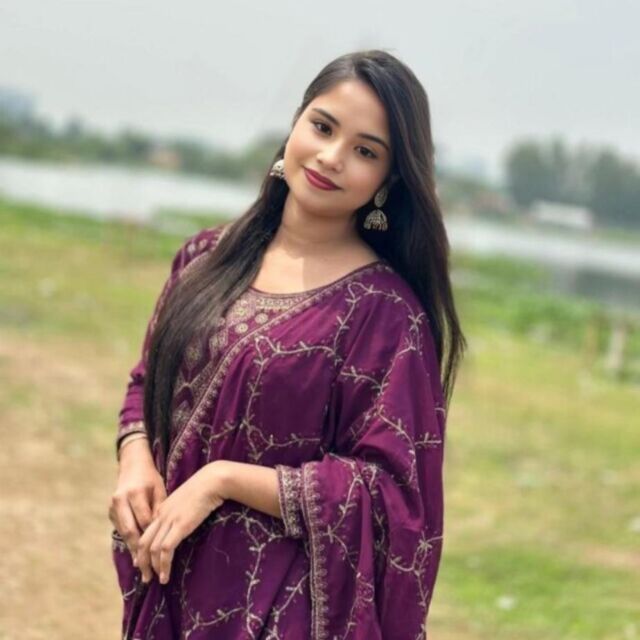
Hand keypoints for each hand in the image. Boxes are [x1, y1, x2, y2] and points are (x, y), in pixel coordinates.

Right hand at [108, 437, 165, 560]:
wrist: (132, 465)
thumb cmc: (150, 478)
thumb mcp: (159, 489)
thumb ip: (160, 509)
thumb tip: (163, 532)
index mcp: (134, 493)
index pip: (144, 521)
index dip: (152, 538)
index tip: (161, 555)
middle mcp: (120, 501)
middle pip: (130, 531)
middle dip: (139, 552)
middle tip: (147, 571)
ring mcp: (113, 507)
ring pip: (123, 533)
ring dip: (133, 551)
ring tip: (142, 569)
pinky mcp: (111, 512)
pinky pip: (121, 530)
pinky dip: (129, 542)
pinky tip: (137, 556)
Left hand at [135, 461, 225, 584]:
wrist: (211, 481)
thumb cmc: (204, 488)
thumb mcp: (185, 500)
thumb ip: (178, 512)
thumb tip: (178, 525)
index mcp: (161, 509)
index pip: (145, 533)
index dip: (142, 550)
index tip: (142, 563)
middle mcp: (161, 515)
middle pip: (143, 542)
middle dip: (142, 562)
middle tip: (145, 577)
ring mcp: (169, 520)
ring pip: (152, 549)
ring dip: (152, 568)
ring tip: (157, 580)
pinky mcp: (180, 526)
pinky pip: (166, 550)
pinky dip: (164, 565)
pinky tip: (166, 575)